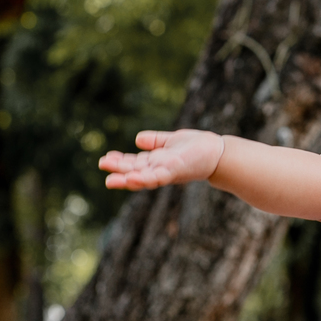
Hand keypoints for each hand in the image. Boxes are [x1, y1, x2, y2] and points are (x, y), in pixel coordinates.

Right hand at [98, 129, 224, 189]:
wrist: (219, 153)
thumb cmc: (198, 147)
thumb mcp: (172, 141)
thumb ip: (156, 141)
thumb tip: (137, 139)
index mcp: (157, 162)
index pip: (135, 163)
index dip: (120, 162)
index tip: (105, 159)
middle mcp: (160, 169)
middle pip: (135, 171)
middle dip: (118, 171)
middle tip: (101, 166)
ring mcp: (167, 172)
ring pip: (143, 178)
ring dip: (127, 180)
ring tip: (110, 181)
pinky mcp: (176, 171)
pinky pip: (158, 177)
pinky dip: (145, 178)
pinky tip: (132, 177)